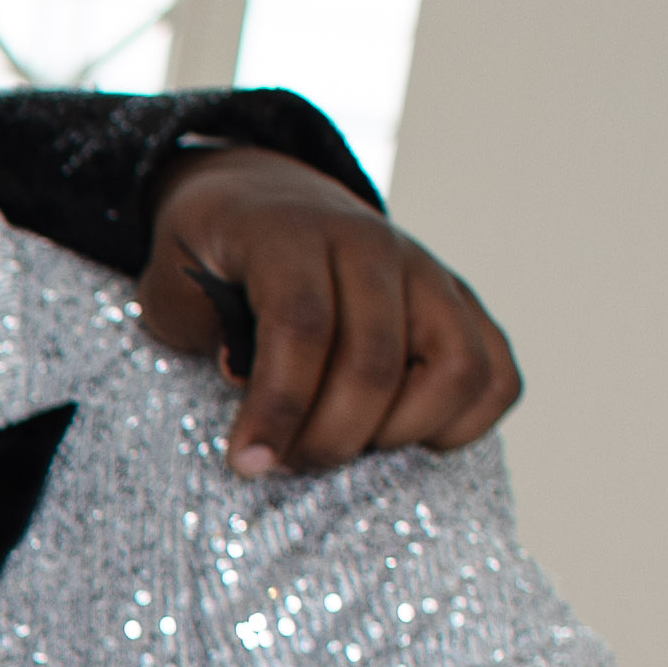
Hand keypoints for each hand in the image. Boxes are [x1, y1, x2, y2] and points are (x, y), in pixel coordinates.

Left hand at [135, 143, 518, 480]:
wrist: (264, 201)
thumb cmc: (212, 260)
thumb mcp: (171, 284)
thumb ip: (196, 325)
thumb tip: (245, 376)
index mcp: (294, 233)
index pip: (303, 326)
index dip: (278, 407)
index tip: (248, 463)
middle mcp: (374, 246)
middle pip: (376, 361)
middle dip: (328, 438)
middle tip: (286, 465)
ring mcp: (430, 274)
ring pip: (457, 370)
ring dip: (400, 432)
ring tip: (344, 445)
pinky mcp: (464, 306)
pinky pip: (496, 378)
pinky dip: (459, 426)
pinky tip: (396, 434)